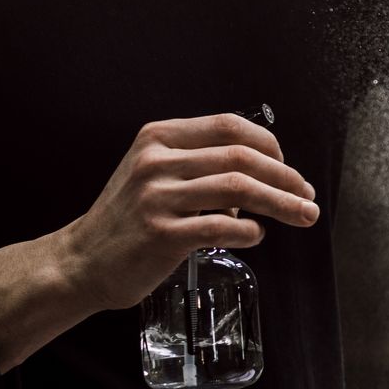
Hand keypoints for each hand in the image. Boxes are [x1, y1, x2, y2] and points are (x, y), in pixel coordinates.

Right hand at [58, 114, 319, 312]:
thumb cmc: (129, 220)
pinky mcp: (161, 234)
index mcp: (158, 138)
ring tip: (304, 215)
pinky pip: (223, 226)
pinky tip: (256, 235)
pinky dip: (250, 230)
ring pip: (239, 190)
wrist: (81, 262)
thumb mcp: (155, 174)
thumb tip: (263, 175)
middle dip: (286, 177)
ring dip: (282, 203)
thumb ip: (201, 165)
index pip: (229, 126)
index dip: (270, 144)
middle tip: (308, 195)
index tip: (288, 166)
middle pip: (241, 157)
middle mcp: (156, 162)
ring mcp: (156, 197)